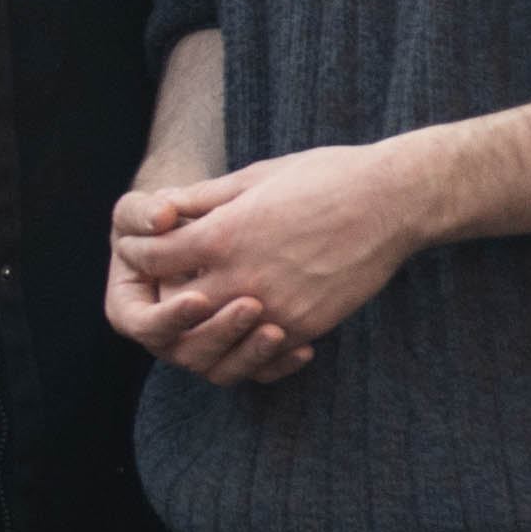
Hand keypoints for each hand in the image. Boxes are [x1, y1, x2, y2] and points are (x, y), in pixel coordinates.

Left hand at [108, 142, 421, 383]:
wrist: (392, 202)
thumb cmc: (324, 178)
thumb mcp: (255, 176)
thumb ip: (204, 199)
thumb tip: (162, 208)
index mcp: (223, 235)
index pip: (154, 258)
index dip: (139, 253)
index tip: (138, 249)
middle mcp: (241, 278)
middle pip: (173, 311)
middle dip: (160, 299)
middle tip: (161, 288)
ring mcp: (273, 308)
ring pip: (212, 345)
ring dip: (199, 332)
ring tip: (199, 315)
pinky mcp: (304, 327)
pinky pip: (259, 354)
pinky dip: (244, 346)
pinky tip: (244, 328)